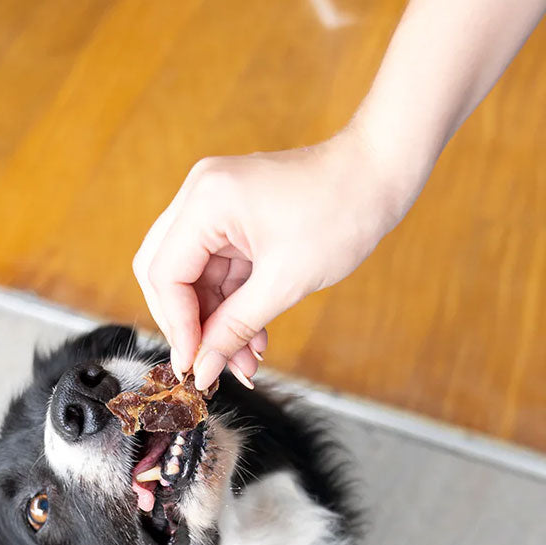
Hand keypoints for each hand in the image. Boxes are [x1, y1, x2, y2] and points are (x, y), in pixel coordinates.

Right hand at [132, 120, 413, 389]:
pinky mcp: (233, 217)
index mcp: (206, 201)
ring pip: (193, 278)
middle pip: (166, 273)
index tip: (194, 366)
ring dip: (214, 322)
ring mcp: (215, 205)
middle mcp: (200, 196)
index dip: (177, 326)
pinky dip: (232, 305)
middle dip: (189, 325)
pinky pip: (218, 270)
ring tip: (243, 362)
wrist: (380, 174)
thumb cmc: (342, 212)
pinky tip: (252, 338)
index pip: (165, 274)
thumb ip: (235, 328)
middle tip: (209, 364)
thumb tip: (203, 370)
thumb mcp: (285, 282)